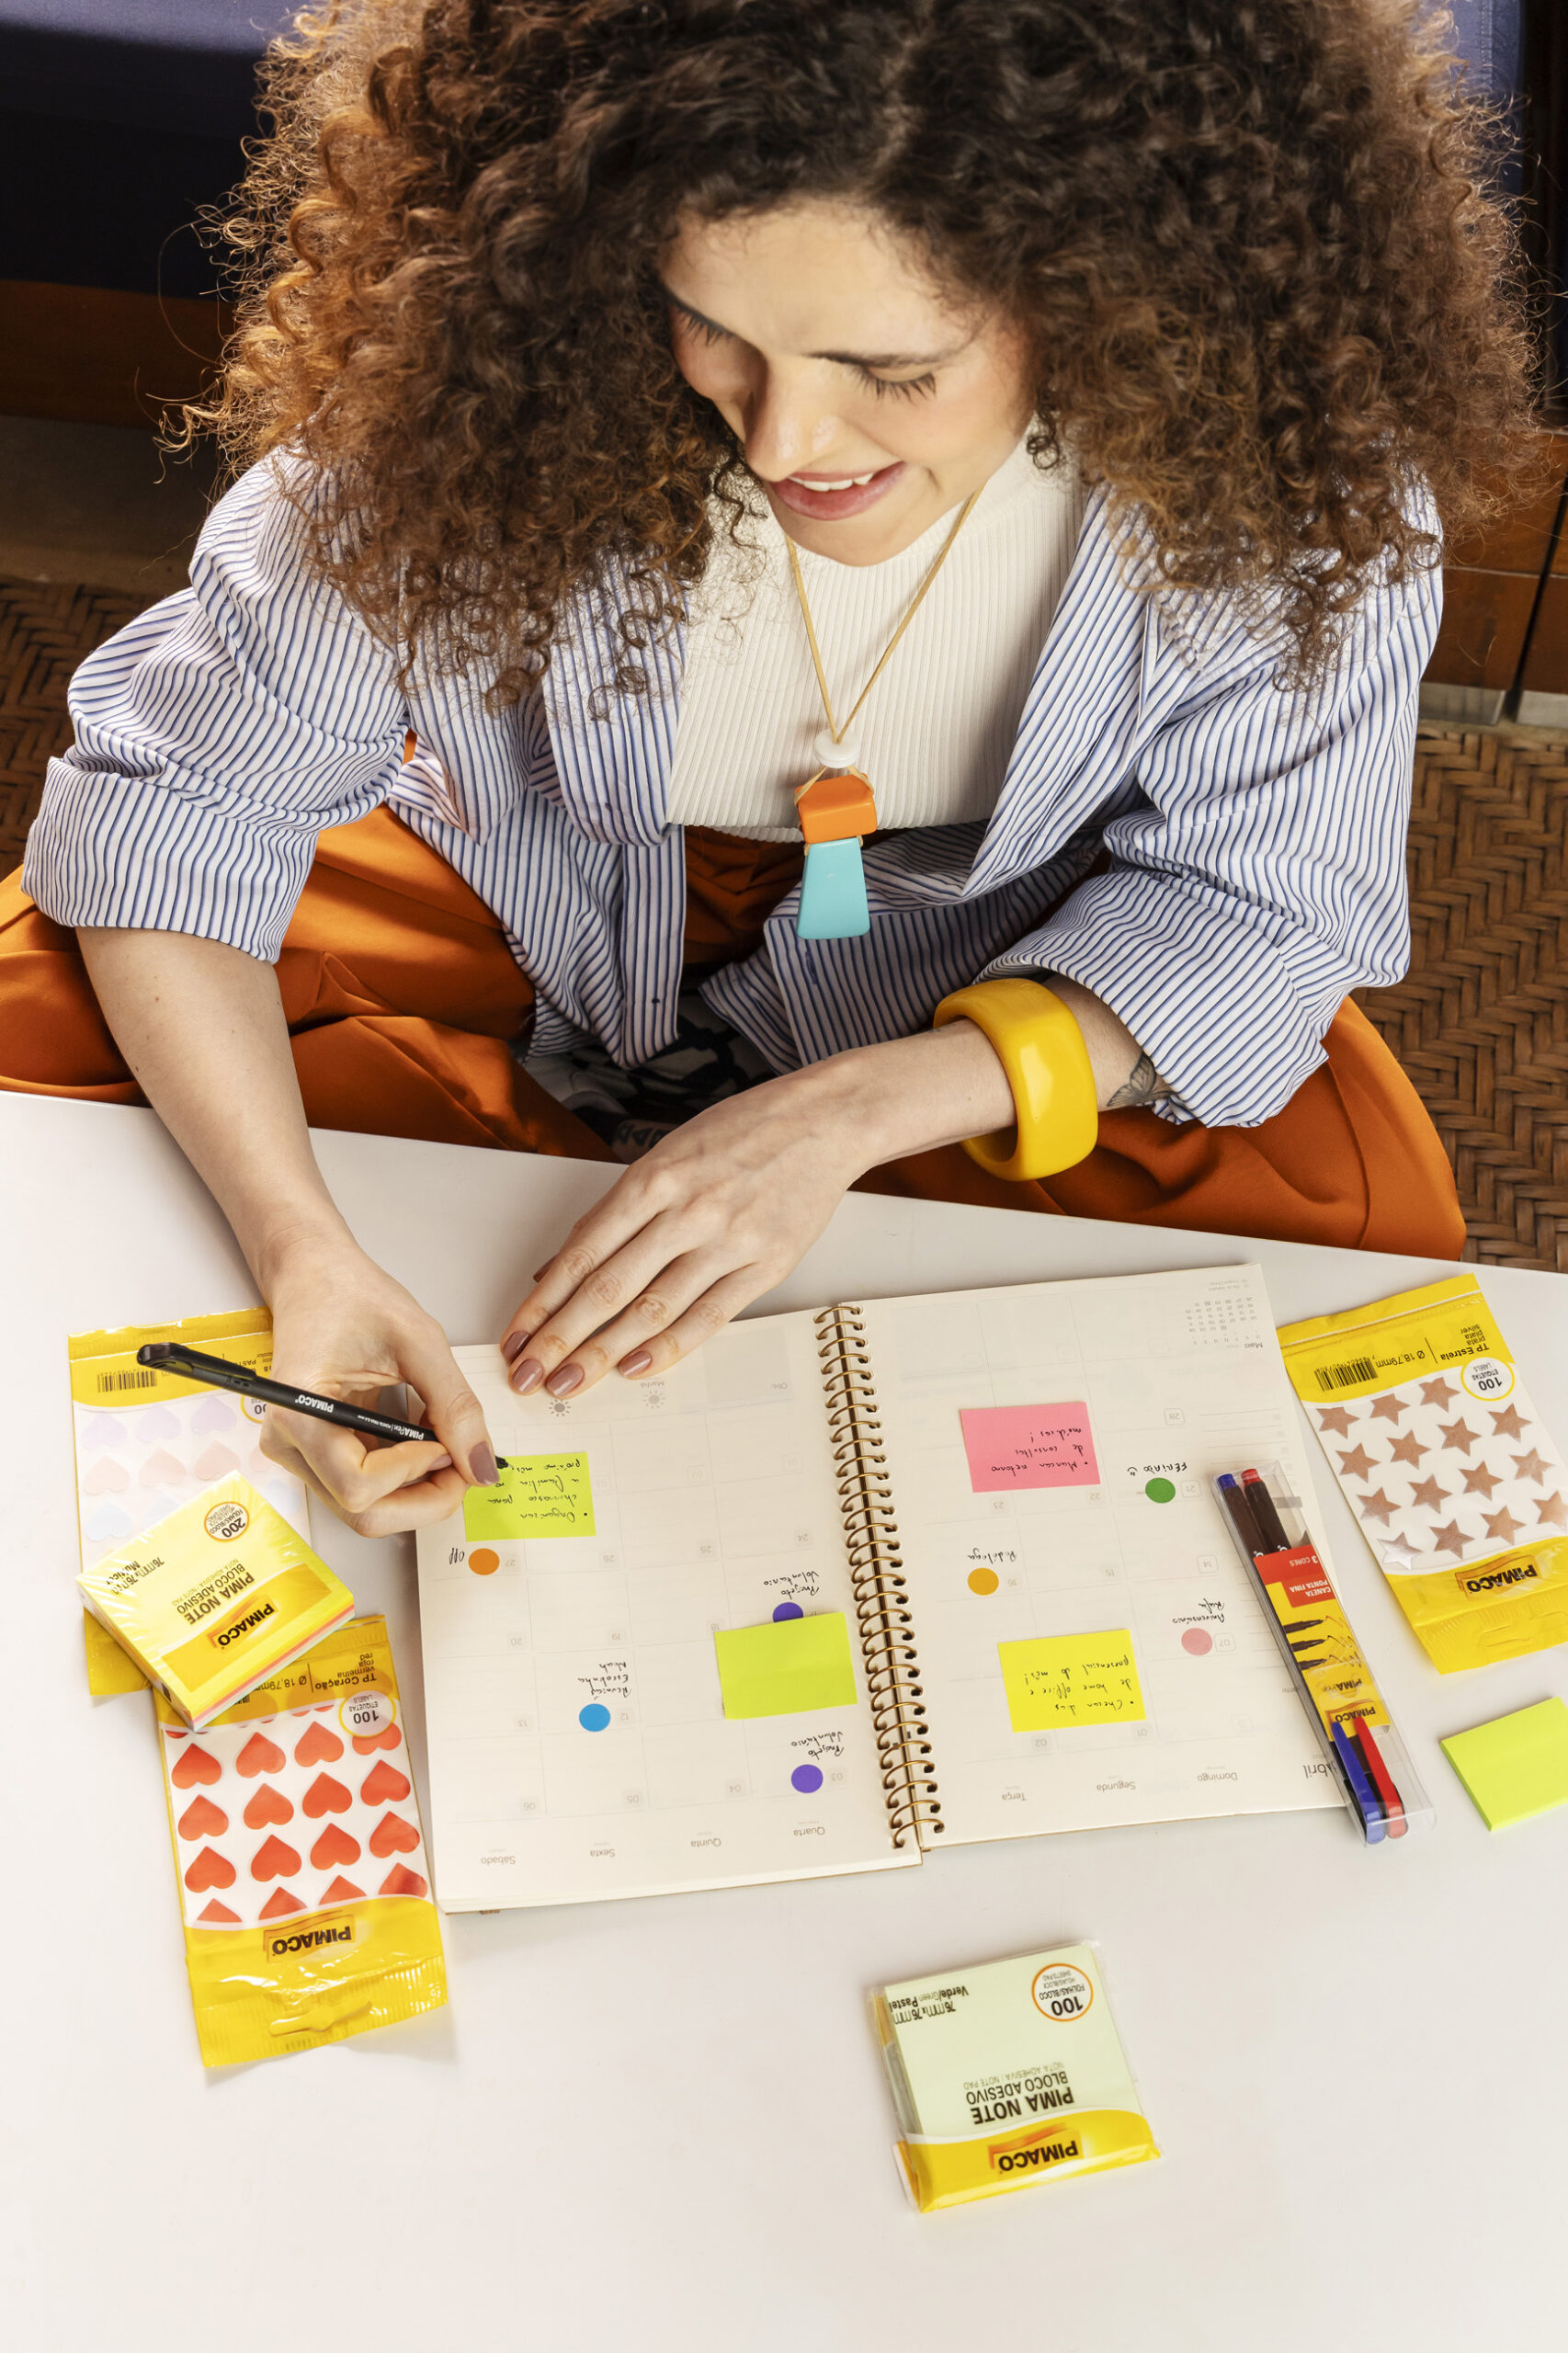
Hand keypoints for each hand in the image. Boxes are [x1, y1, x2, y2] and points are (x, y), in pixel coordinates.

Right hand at [259, 1237, 498, 1534]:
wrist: (317, 1276)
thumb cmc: (354, 1296)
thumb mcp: (419, 1342)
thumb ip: (455, 1406)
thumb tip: (481, 1467)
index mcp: (300, 1413)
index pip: (359, 1485)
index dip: (416, 1473)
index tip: (450, 1444)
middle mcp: (289, 1444)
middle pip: (361, 1512)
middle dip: (423, 1499)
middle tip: (463, 1466)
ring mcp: (299, 1453)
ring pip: (365, 1509)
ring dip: (417, 1491)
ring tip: (446, 1448)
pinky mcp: (316, 1453)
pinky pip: (364, 1488)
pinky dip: (404, 1477)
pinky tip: (424, 1443)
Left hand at [500, 1023, 1015, 1396]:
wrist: (823, 1121)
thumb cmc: (740, 1132)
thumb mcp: (665, 1153)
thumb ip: (614, 1213)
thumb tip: (558, 1268)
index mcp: (653, 1178)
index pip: (581, 1254)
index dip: (542, 1304)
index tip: (516, 1338)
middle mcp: (686, 1210)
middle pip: (608, 1288)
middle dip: (561, 1339)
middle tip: (529, 1377)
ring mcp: (727, 1240)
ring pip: (652, 1310)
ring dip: (604, 1353)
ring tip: (570, 1384)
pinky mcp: (765, 1265)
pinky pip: (709, 1317)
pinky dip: (669, 1348)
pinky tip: (636, 1369)